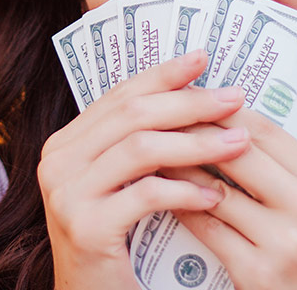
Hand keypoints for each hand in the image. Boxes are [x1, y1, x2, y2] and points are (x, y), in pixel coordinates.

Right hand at [38, 50, 249, 289]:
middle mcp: (57, 160)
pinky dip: (186, 190)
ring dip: (196, 142)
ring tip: (238, 144)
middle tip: (234, 98)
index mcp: (67, 142)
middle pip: (132, 114)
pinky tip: (215, 194)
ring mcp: (66, 193)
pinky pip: (145, 195)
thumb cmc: (117, 239)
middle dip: (189, 102)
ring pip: (140, 148)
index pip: (120, 94)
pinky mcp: (85, 227)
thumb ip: (141, 142)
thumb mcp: (123, 182)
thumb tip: (195, 93)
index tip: (202, 58)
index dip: (162, 73)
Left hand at [165, 109, 296, 289]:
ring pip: (216, 188)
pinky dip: (179, 205)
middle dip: (193, 132)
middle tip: (156, 119)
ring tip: (148, 152)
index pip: (264, 129)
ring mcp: (286, 242)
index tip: (186, 95)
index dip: (220, 108)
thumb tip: (220, 121)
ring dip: (177, 167)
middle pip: (238, 151)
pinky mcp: (259, 272)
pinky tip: (158, 194)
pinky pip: (206, 226)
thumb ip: (276, 169)